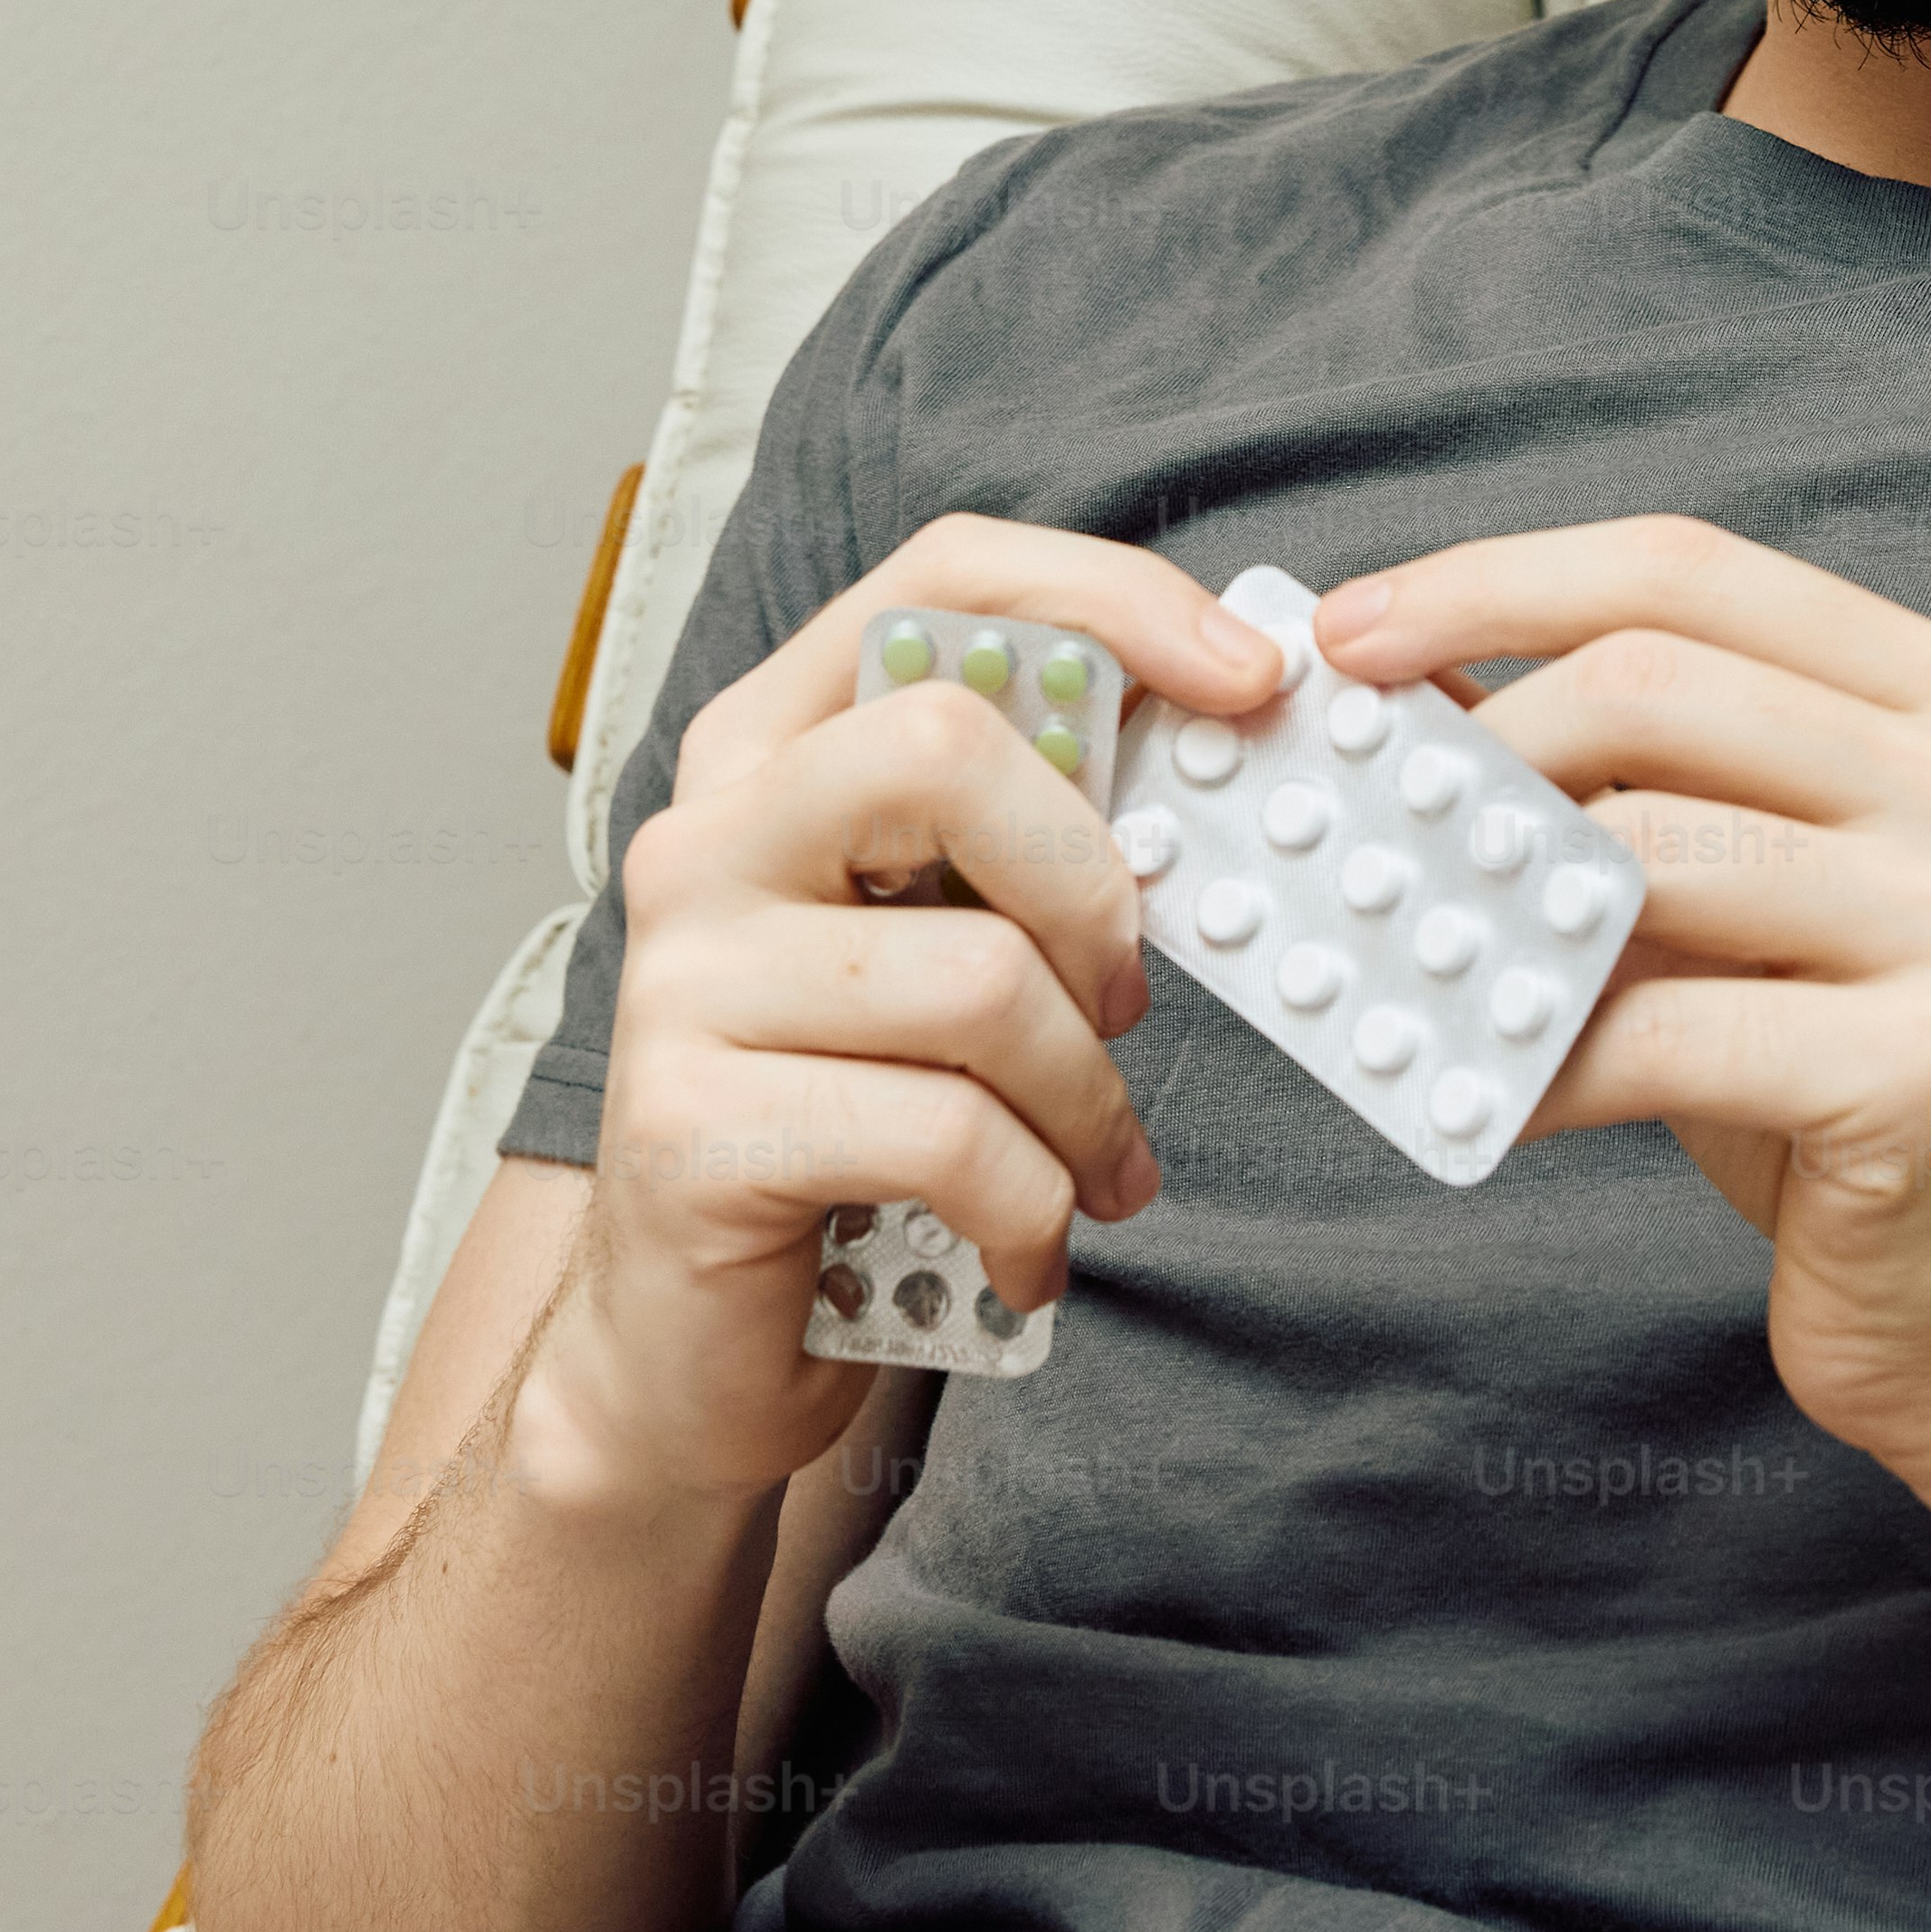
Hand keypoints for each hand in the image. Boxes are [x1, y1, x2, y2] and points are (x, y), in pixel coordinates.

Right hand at [530, 523, 1294, 1510]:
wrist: (690, 1346)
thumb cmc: (855, 1119)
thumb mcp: (934, 943)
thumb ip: (1018, 837)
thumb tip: (1222, 726)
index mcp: (766, 754)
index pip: (931, 585)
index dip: (1105, 599)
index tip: (1247, 673)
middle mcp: (702, 840)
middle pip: (945, 743)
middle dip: (1094, 883)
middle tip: (1127, 1000)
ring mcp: (683, 981)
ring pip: (980, 977)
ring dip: (1088, 1101)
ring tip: (1097, 1169)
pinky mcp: (697, 1127)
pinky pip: (948, 1135)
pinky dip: (1035, 1209)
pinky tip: (1029, 1248)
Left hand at [1313, 517, 1930, 1490]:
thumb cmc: (1833, 1071)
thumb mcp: (1735, 885)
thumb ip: (1614, 773)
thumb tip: (1396, 679)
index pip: (1686, 571)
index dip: (1495, 583)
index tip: (1344, 630)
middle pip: (1654, 682)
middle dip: (1471, 739)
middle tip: (1351, 806)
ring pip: (1647, 847)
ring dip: (1481, 899)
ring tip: (1384, 943)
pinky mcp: (1929, 1067)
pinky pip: (1664, 1032)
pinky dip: (1535, 1057)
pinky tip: (1472, 1085)